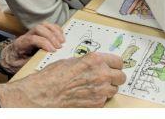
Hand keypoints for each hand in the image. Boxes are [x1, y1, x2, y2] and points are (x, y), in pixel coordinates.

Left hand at [0, 23, 64, 72]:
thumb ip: (31, 62)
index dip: (44, 43)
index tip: (52, 51)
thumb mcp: (20, 66)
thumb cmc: (14, 62)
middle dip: (51, 36)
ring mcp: (32, 32)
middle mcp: (26, 35)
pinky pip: (48, 26)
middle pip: (39, 28)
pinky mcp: (38, 33)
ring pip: (44, 25)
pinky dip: (56, 30)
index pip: (32, 39)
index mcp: (20, 44)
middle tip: (59, 47)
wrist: (8, 57)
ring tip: (62, 41)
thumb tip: (44, 61)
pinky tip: (61, 37)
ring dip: (55, 32)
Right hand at [0, 52, 125, 106]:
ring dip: (108, 88)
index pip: (118, 61)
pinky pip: (105, 100)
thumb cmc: (52, 76)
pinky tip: (88, 95)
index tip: (114, 67)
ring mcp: (100, 90)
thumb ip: (89, 62)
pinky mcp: (97, 103)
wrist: (42, 94)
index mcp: (95, 60)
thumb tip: (96, 64)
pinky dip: (99, 98)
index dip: (115, 65)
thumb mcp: (72, 61)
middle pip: (121, 76)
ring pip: (114, 89)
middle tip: (108, 78)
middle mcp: (101, 74)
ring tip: (95, 87)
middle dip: (115, 77)